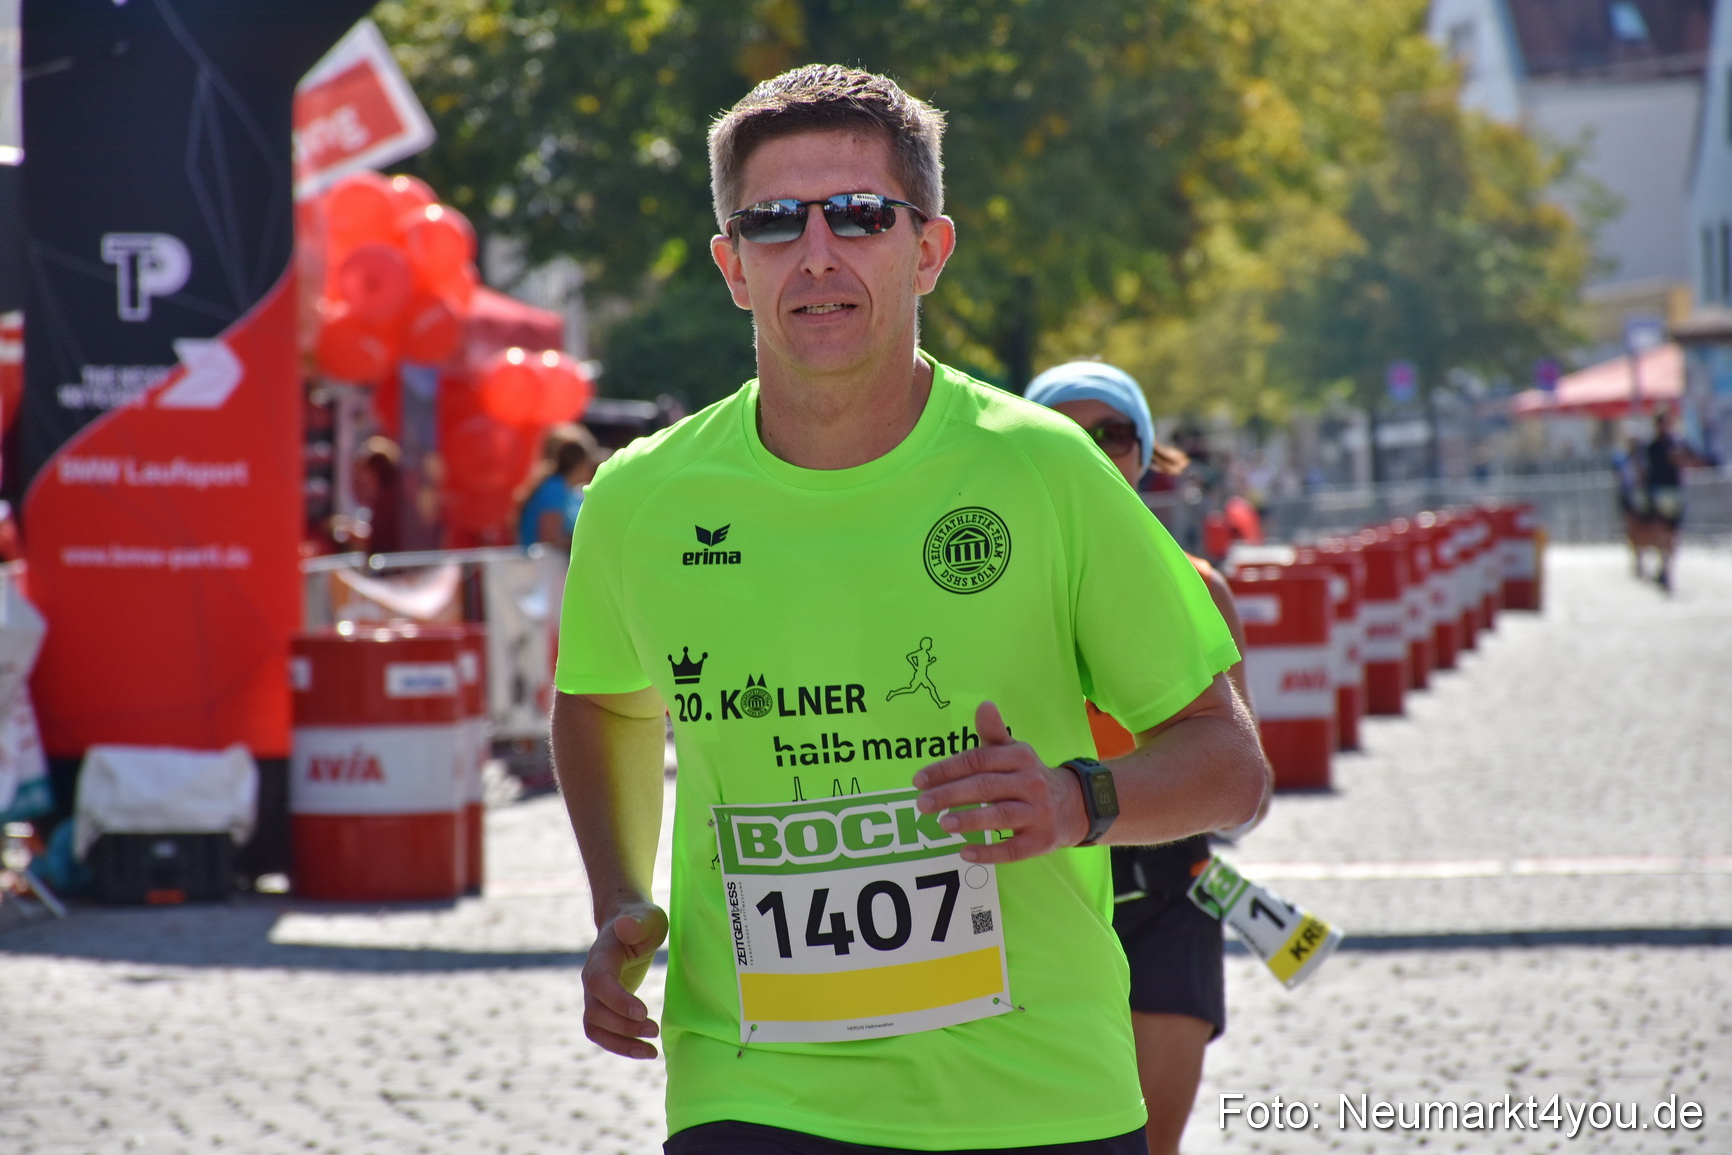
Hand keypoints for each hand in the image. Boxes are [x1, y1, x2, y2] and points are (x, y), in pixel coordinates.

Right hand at [582, 901, 668, 1058]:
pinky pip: (602, 1033)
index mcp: (602, 955)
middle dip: (624, 1026)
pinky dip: (620, 1046)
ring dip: (621, 1044)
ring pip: (595, 1027)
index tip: (643, 1012)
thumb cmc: (642, 921)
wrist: (627, 925)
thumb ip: (637, 922)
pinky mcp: (602, 1007)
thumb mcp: (648, 917)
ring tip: (651, 1051)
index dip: (617, 1000)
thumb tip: (624, 925)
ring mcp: (593, 995)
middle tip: (654, 1030)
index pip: (599, 982)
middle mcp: (591, 977)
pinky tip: (645, 1050)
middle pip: (595, 1011)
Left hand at [911, 701, 1087, 863]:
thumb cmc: (1029, 776)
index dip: (947, 769)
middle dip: (951, 795)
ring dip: (970, 821)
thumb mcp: (1015, 752)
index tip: (919, 780)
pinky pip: (1013, 849)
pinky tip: (965, 852)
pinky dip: (989, 852)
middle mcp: (1031, 783)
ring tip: (942, 824)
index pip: (978, 760)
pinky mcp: (1041, 841)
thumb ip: (994, 733)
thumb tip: (984, 706)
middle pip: (986, 787)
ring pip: (1000, 816)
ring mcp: (1038, 813)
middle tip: (922, 804)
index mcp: (1020, 758)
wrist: (1075, 805)